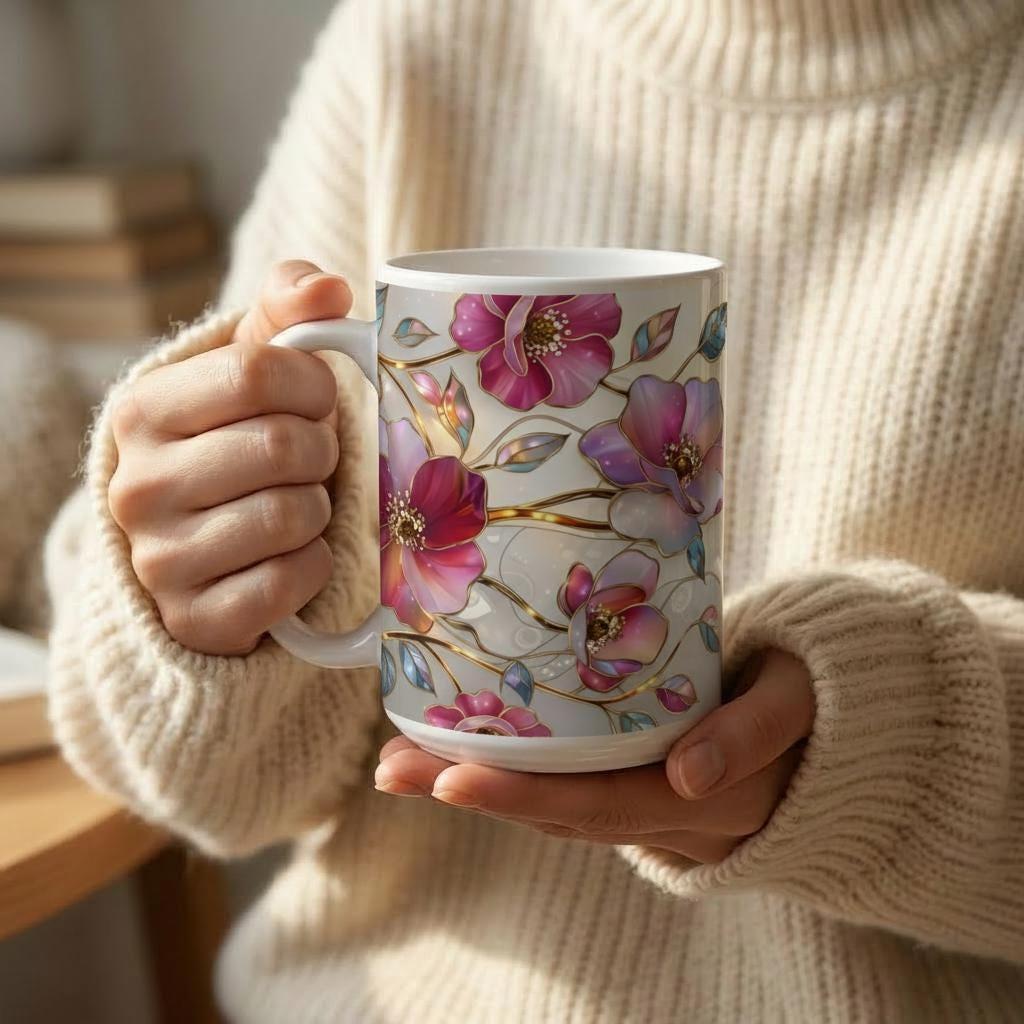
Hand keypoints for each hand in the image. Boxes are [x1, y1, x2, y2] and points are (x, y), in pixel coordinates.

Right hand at [108, 260, 352, 654]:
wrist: (202, 548)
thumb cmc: (238, 444)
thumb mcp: (250, 370)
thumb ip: (287, 313)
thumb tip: (331, 289)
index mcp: (143, 411)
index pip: (259, 372)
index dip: (312, 385)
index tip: (314, 401)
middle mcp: (137, 486)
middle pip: (284, 446)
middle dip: (320, 451)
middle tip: (309, 460)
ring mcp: (160, 560)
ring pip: (293, 516)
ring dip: (319, 509)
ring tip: (296, 504)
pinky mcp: (196, 619)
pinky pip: (292, 581)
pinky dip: (312, 565)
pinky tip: (290, 555)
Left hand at [375, 649, 813, 861]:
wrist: (839, 730)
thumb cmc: (814, 690)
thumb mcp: (798, 698)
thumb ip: (753, 729)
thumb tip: (690, 773)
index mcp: (710, 798)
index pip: (600, 804)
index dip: (523, 794)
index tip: (450, 775)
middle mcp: (670, 816)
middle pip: (556, 813)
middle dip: (471, 792)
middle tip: (392, 768)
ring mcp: (654, 809)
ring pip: (554, 810)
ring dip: (476, 788)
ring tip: (401, 763)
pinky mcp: (642, 789)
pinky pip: (571, 796)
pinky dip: (513, 780)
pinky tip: (459, 756)